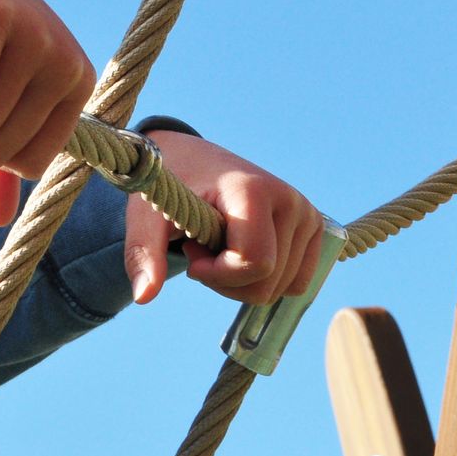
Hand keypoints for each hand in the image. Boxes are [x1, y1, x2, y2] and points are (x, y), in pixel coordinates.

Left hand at [123, 130, 324, 305]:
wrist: (191, 159)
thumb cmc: (170, 187)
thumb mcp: (147, 216)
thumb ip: (144, 253)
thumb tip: (143, 296)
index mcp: (254, 190)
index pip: (253, 263)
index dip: (218, 274)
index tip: (191, 254)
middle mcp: (290, 200)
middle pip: (268, 283)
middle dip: (226, 280)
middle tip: (202, 247)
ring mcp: (307, 213)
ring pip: (282, 287)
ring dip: (243, 280)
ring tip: (220, 244)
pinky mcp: (313, 226)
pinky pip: (298, 282)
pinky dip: (267, 280)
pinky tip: (242, 251)